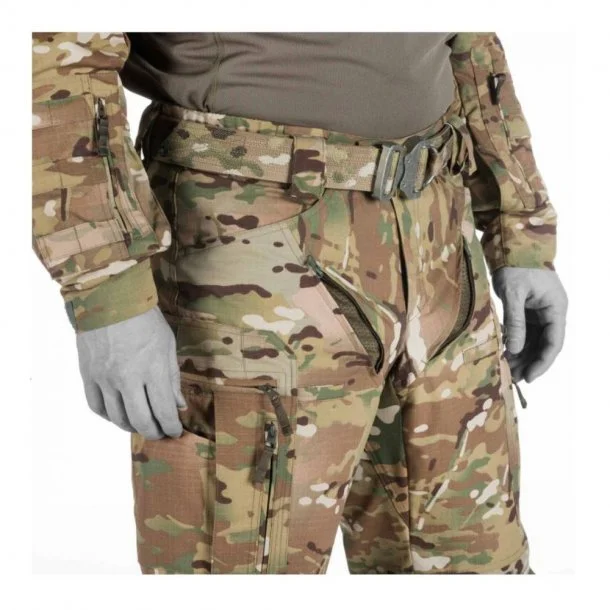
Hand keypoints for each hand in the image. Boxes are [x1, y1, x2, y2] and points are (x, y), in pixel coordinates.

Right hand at [76, 306, 185, 438]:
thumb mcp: (167, 345)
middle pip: (141, 420)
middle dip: (154, 432)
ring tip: (142, 425)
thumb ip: (172, 378)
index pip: (163, 411)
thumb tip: (178, 405)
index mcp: (152, 369)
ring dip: (132, 427)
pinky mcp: (88, 375)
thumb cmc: (144, 319)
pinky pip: (96, 406)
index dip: (171, 427)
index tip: (176, 431)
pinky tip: (118, 415)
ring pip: (117, 417)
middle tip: (160, 433)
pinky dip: (109, 416)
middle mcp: (127, 378)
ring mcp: (105, 378)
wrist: (110, 298)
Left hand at [491, 267, 567, 382]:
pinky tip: (505, 354)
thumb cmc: (515, 264)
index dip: (542, 362)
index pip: (554, 342)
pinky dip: (515, 343)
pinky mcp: (526, 309)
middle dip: (530, 362)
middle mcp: (551, 312)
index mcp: (556, 308)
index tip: (529, 377)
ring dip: (522, 355)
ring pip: (533, 340)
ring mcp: (539, 311)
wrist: (510, 243)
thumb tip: (515, 349)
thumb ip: (516, 321)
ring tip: (508, 370)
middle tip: (514, 378)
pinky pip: (524, 331)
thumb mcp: (514, 293)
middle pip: (543, 344)